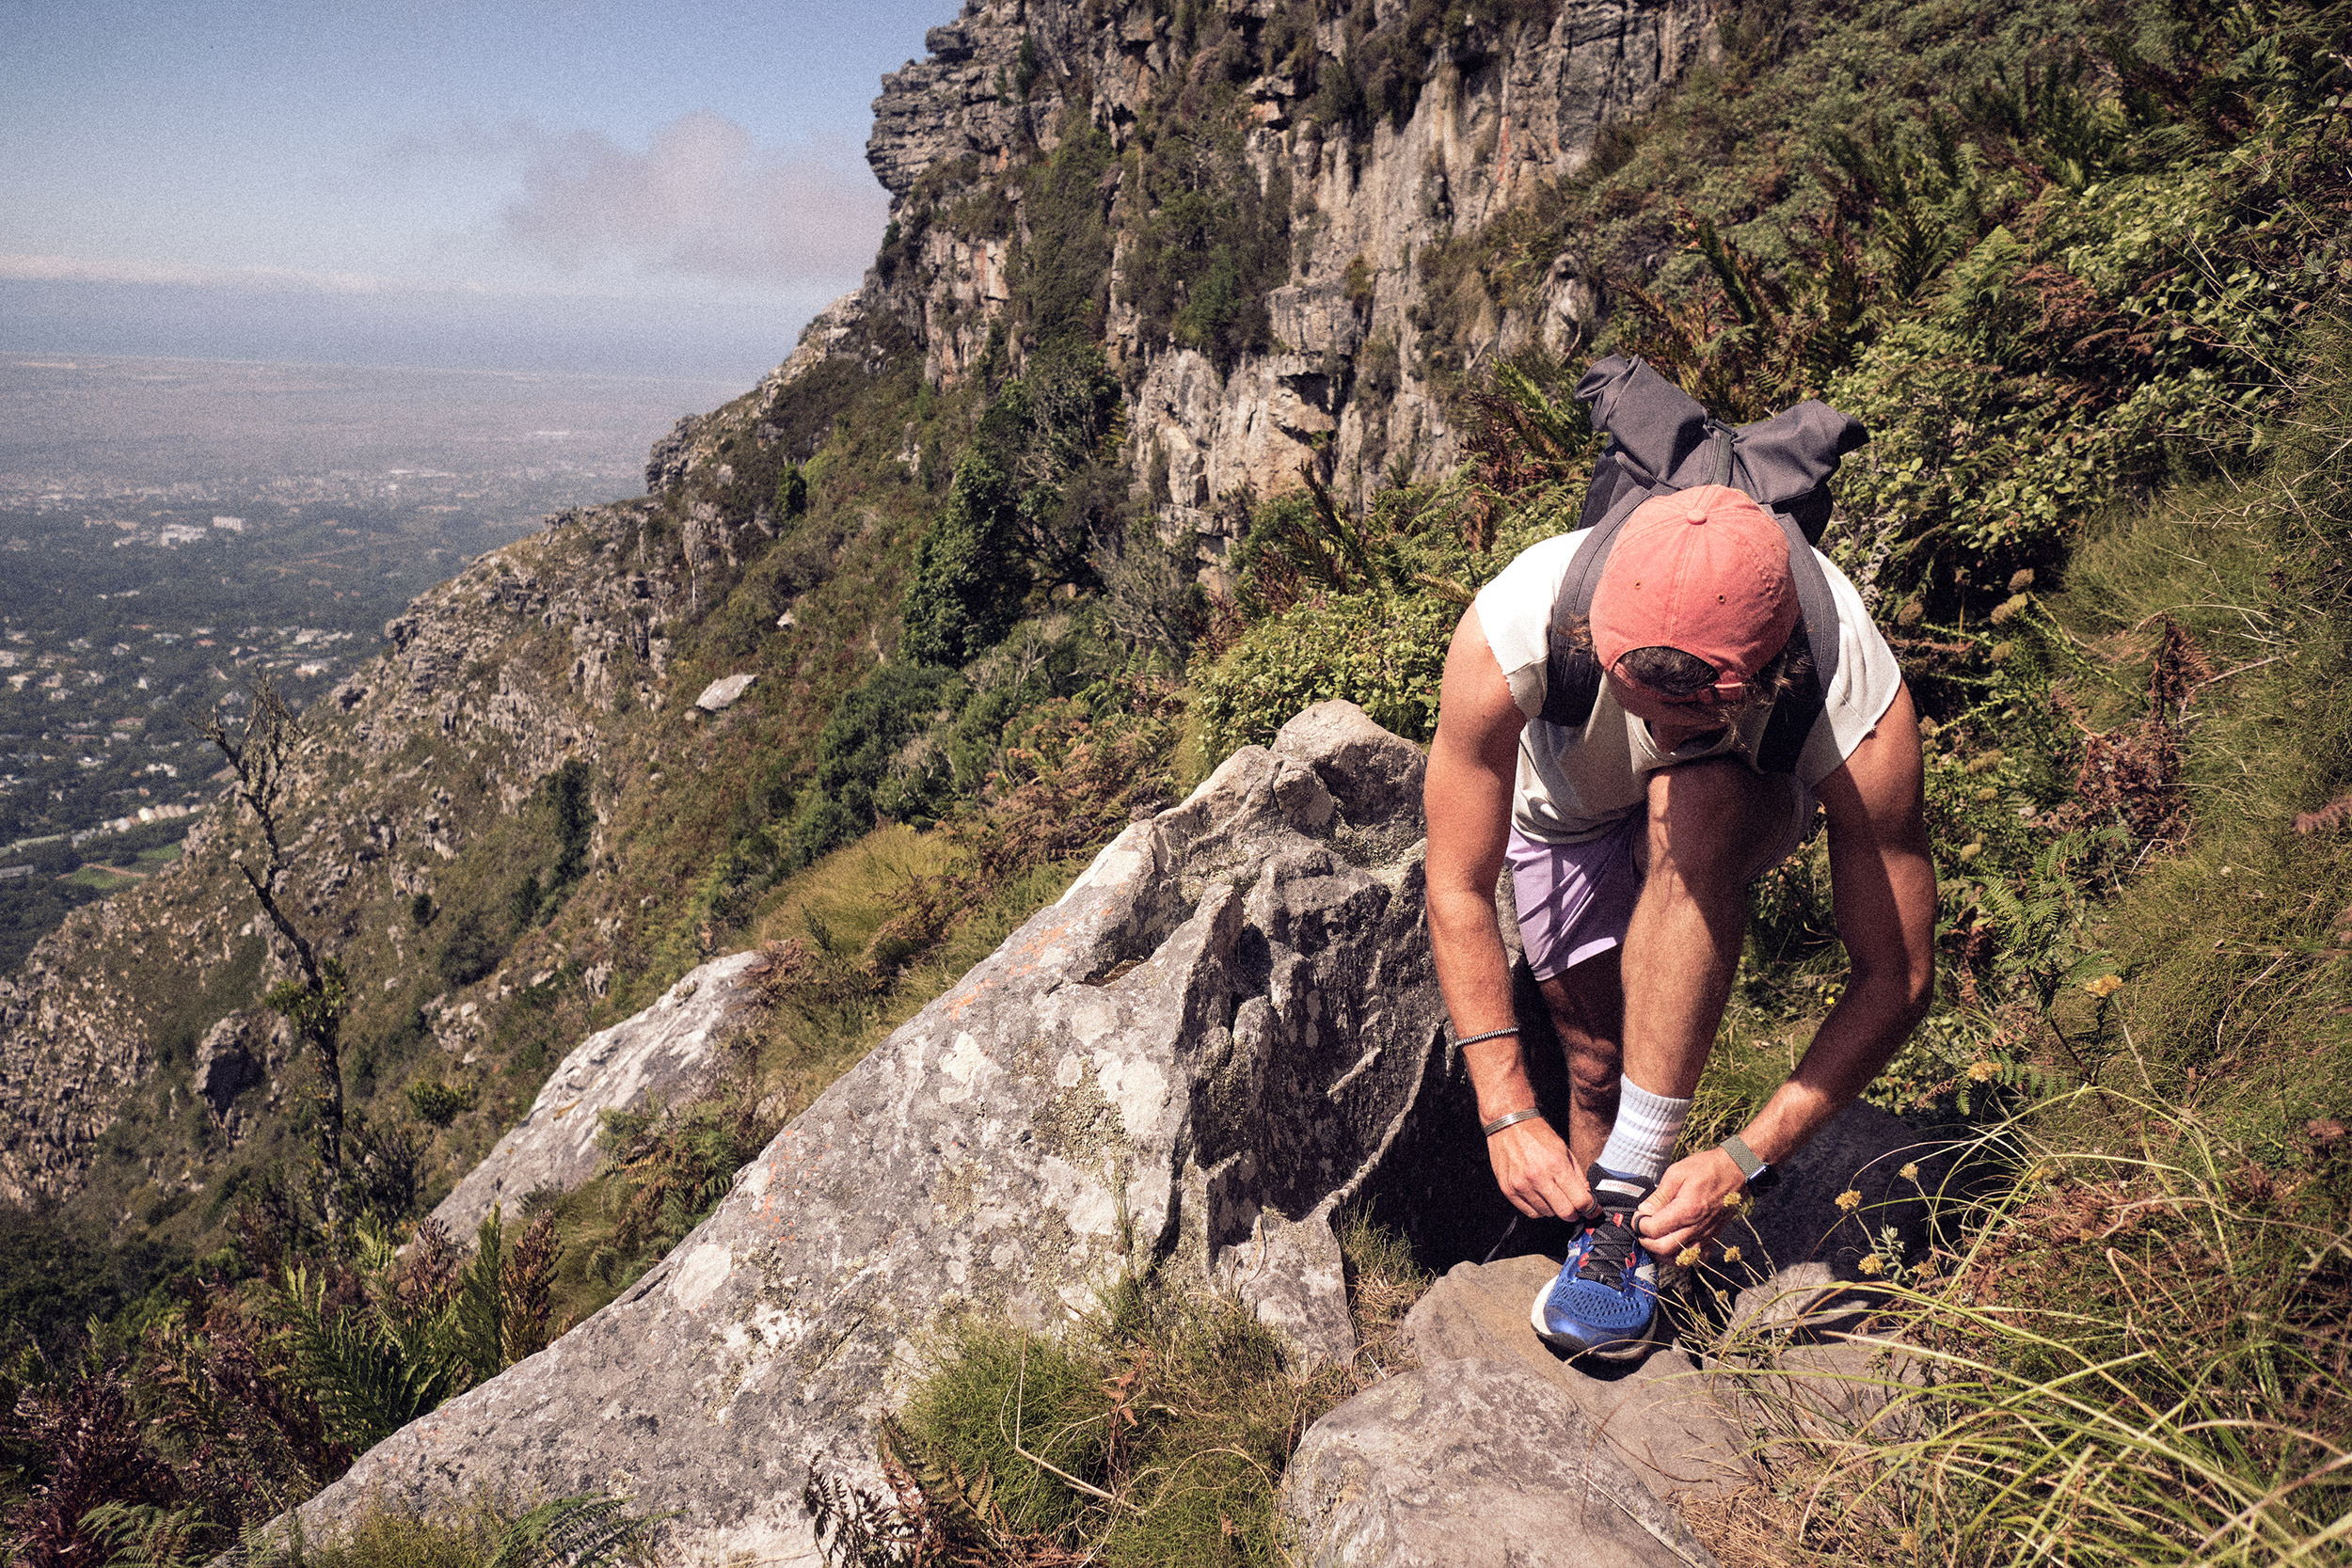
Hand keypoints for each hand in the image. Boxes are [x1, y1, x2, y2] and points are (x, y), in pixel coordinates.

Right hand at [1487, 1116, 1594, 1220]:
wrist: (1508, 1125)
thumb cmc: (1537, 1136)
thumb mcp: (1564, 1150)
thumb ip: (1577, 1175)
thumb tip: (1586, 1197)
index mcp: (1556, 1164)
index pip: (1580, 1200)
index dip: (1589, 1208)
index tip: (1591, 1210)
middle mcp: (1538, 1177)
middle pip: (1565, 1212)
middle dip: (1574, 1213)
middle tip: (1574, 1208)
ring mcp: (1521, 1185)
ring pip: (1547, 1214)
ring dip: (1554, 1209)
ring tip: (1552, 1195)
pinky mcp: (1509, 1190)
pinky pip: (1530, 1212)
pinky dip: (1539, 1209)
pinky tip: (1540, 1197)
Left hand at [1632, 1147, 1747, 1256]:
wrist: (1737, 1171)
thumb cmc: (1708, 1168)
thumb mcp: (1677, 1173)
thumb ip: (1659, 1195)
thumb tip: (1644, 1211)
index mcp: (1687, 1210)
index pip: (1654, 1229)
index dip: (1640, 1225)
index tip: (1637, 1218)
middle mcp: (1697, 1227)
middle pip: (1663, 1249)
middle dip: (1647, 1242)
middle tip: (1642, 1230)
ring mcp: (1706, 1235)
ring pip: (1679, 1259)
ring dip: (1661, 1254)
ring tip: (1654, 1240)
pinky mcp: (1713, 1238)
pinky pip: (1696, 1260)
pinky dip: (1682, 1258)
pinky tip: (1674, 1246)